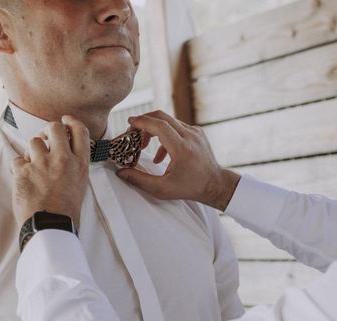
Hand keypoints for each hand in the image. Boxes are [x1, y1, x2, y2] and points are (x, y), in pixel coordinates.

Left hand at [11, 115, 89, 226]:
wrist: (50, 227)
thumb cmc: (65, 212)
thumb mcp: (79, 185)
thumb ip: (74, 166)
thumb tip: (64, 153)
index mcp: (80, 164)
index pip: (80, 131)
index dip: (71, 122)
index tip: (65, 121)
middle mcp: (63, 160)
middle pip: (54, 128)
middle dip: (47, 130)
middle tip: (44, 138)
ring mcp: (43, 164)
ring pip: (33, 142)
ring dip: (32, 152)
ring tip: (33, 167)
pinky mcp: (25, 171)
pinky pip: (18, 159)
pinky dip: (19, 168)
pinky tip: (24, 179)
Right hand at [116, 110, 240, 210]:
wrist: (215, 185)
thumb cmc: (189, 188)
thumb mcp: (162, 189)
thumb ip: (139, 180)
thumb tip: (121, 172)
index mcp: (182, 148)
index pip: (159, 125)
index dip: (142, 122)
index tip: (129, 123)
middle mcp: (190, 136)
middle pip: (162, 117)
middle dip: (144, 122)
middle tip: (132, 132)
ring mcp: (195, 132)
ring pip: (168, 121)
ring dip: (152, 130)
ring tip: (143, 146)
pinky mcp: (197, 132)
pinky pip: (176, 127)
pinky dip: (163, 135)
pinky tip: (159, 155)